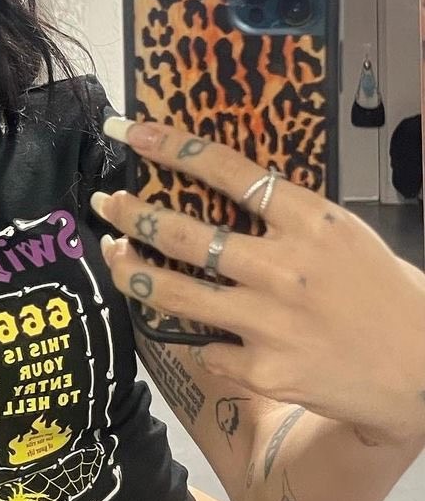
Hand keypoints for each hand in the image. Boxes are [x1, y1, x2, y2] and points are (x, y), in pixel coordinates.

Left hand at [90, 115, 424, 448]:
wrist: (420, 369)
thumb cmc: (378, 292)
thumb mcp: (341, 236)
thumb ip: (285, 219)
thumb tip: (217, 196)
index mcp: (311, 222)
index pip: (228, 171)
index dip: (171, 147)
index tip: (130, 130)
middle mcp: (284, 268)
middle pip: (184, 234)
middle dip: (132, 215)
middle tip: (106, 203)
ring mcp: (268, 322)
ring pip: (174, 293)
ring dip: (132, 272)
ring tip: (114, 256)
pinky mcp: (261, 370)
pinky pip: (206, 348)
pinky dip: (202, 339)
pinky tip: (204, 335)